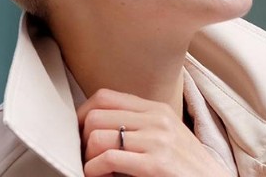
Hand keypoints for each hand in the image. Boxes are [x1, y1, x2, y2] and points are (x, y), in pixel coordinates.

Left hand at [77, 89, 230, 175]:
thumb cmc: (186, 167)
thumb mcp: (164, 136)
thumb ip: (137, 126)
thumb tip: (96, 129)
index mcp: (156, 109)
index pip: (104, 97)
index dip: (83, 114)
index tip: (79, 132)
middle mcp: (156, 119)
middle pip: (95, 115)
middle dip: (83, 138)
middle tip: (87, 155)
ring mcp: (157, 140)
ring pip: (97, 136)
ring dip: (88, 157)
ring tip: (96, 168)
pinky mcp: (156, 163)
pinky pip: (109, 159)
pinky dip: (94, 169)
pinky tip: (100, 175)